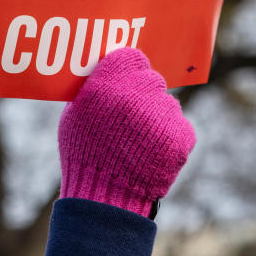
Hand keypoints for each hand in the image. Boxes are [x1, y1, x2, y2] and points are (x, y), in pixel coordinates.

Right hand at [57, 47, 195, 216]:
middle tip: (131, 118)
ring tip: (139, 142)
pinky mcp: (180, 136)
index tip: (126, 82)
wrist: (105, 198)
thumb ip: (94, 87)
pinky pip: (179, 127)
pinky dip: (170, 138)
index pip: (131, 57)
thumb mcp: (75, 114)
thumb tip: (108, 70)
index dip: (129, 70)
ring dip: (157, 118)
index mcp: (108, 83)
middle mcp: (137, 93)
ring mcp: (161, 114)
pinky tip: (152, 153)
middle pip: (152, 80)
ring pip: (167, 104)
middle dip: (143, 95)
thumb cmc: (84, 154)